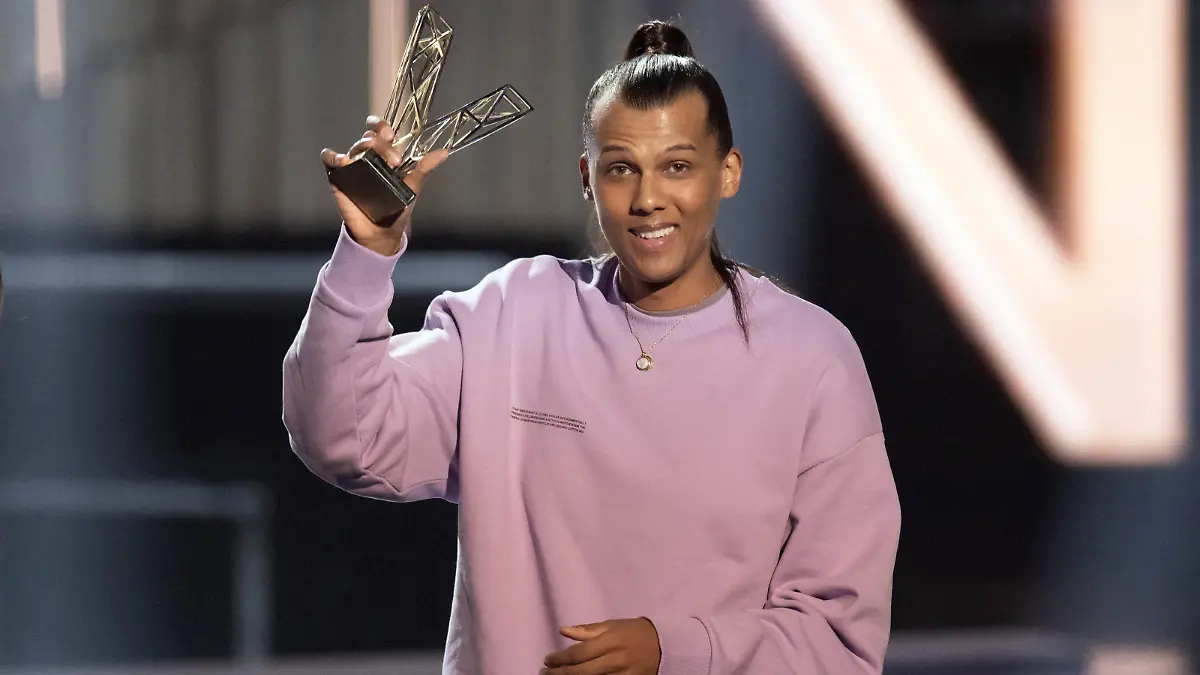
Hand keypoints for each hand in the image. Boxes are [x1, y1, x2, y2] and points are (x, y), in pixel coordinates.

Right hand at [320, 115, 448, 255]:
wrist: (381, 233)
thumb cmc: (396, 208)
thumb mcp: (412, 186)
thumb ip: (425, 168)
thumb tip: (445, 152)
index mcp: (384, 155)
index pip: (380, 131)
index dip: (382, 126)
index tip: (391, 134)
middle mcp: (367, 157)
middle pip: (369, 139)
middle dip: (381, 144)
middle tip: (394, 161)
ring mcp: (352, 166)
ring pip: (353, 147)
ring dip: (360, 148)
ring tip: (367, 160)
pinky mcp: (338, 177)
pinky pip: (329, 159)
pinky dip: (332, 156)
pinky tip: (342, 161)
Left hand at [541, 618, 661, 674]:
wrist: (666, 645)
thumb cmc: (635, 632)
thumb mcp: (613, 625)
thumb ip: (588, 630)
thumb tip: (563, 630)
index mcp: (611, 640)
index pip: (580, 653)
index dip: (560, 659)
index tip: (546, 660)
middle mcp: (617, 658)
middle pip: (582, 671)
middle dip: (560, 674)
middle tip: (544, 674)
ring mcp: (624, 674)